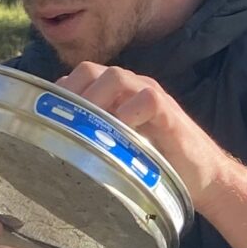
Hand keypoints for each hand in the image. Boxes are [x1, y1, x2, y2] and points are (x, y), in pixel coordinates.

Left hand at [55, 63, 232, 205]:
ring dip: (94, 101)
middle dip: (71, 94)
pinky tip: (118, 139)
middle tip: (60, 126)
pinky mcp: (168, 111)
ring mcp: (150, 95)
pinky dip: (127, 115)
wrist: (202, 177)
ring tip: (84, 129)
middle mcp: (130, 87)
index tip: (44, 121)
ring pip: (116, 77)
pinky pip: (145, 99)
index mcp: (114, 94)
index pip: (77, 78)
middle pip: (90, 70)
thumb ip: (93, 140)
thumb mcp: (116, 149)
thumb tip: (53, 151)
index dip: (57, 94)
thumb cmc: (155, 166)